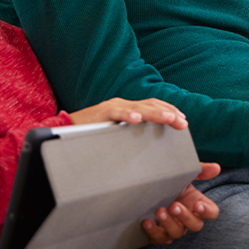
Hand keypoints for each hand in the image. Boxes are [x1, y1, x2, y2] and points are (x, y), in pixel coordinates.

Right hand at [67, 98, 187, 129]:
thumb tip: (150, 143)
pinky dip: (127, 115)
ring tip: (170, 119)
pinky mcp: (100, 114)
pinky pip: (116, 113)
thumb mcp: (117, 131)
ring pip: (138, 108)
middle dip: (169, 113)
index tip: (183, 120)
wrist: (65, 127)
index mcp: (129, 108)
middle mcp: (123, 104)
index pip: (154, 105)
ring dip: (156, 114)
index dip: (169, 111)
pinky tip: (136, 119)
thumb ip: (132, 133)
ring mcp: (113, 107)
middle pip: (151, 106)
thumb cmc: (92, 132)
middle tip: (183, 122)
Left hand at [142, 163, 220, 243]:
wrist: (150, 187)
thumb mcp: (185, 174)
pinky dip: (154, 231)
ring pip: (177, 233)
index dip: (207, 211)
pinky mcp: (160, 233)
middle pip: (195, 225)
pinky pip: (160, 237)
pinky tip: (147, 222)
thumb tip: (216, 167)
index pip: (212, 213)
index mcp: (198, 204)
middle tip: (174, 205)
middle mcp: (188, 218)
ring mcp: (174, 227)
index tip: (198, 205)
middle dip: (185, 217)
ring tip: (159, 211)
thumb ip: (201, 170)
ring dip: (169, 223)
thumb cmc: (171, 182)